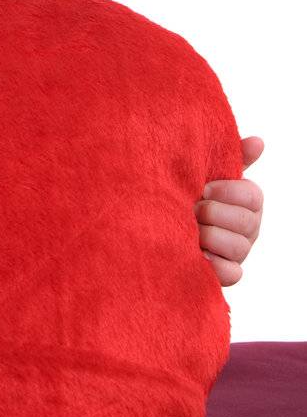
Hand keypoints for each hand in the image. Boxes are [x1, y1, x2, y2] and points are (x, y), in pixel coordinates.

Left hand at [194, 134, 263, 286]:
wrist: (156, 223)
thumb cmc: (187, 193)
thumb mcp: (204, 173)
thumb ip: (230, 158)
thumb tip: (259, 141)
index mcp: (246, 201)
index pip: (253, 196)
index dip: (228, 192)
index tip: (203, 188)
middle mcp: (247, 228)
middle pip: (246, 222)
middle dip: (214, 214)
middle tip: (191, 209)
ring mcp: (238, 252)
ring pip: (239, 248)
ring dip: (210, 237)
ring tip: (189, 230)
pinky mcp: (225, 274)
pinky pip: (233, 275)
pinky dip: (215, 265)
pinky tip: (197, 254)